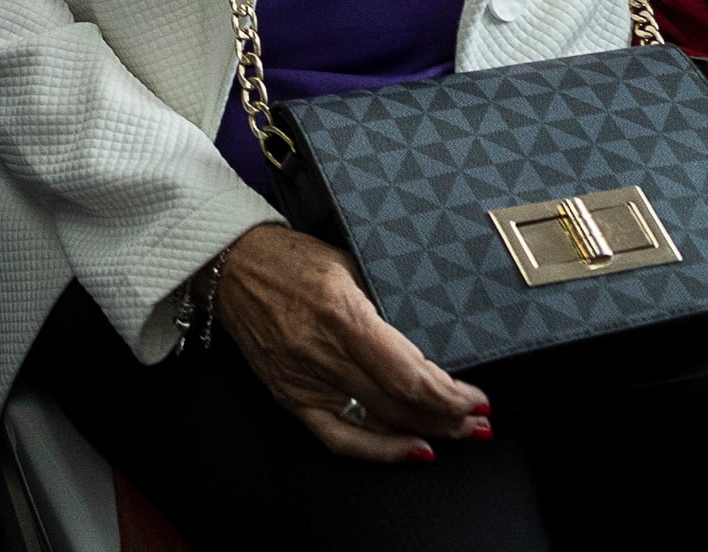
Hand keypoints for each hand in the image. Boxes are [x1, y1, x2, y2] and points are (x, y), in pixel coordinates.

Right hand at [207, 224, 486, 462]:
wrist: (229, 264)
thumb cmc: (289, 257)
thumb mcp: (347, 262)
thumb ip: (384, 303)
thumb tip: (428, 338)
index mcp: (341, 313)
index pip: (407, 374)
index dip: (448, 394)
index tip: (475, 397)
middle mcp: (321, 353)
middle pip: (400, 404)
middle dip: (448, 418)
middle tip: (478, 421)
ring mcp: (303, 379)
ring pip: (377, 422)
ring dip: (426, 432)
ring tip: (458, 434)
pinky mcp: (289, 396)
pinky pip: (339, 437)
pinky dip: (378, 450)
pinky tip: (410, 450)